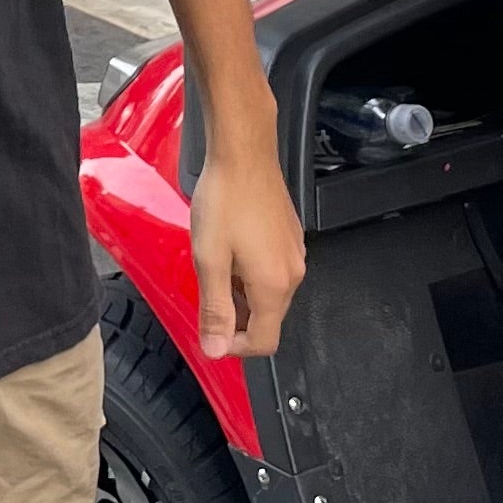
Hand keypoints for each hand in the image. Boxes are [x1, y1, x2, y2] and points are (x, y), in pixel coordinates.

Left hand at [189, 141, 305, 359]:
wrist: (244, 153)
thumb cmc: (225, 199)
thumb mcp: (209, 260)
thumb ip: (214, 309)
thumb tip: (215, 349)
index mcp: (274, 285)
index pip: (264, 342)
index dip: (235, 346)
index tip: (211, 330)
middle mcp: (292, 273)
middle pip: (268, 319)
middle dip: (236, 316)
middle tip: (207, 289)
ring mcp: (294, 253)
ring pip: (269, 294)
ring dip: (242, 292)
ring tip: (217, 262)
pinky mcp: (291, 236)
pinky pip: (273, 271)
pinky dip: (251, 272)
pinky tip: (231, 247)